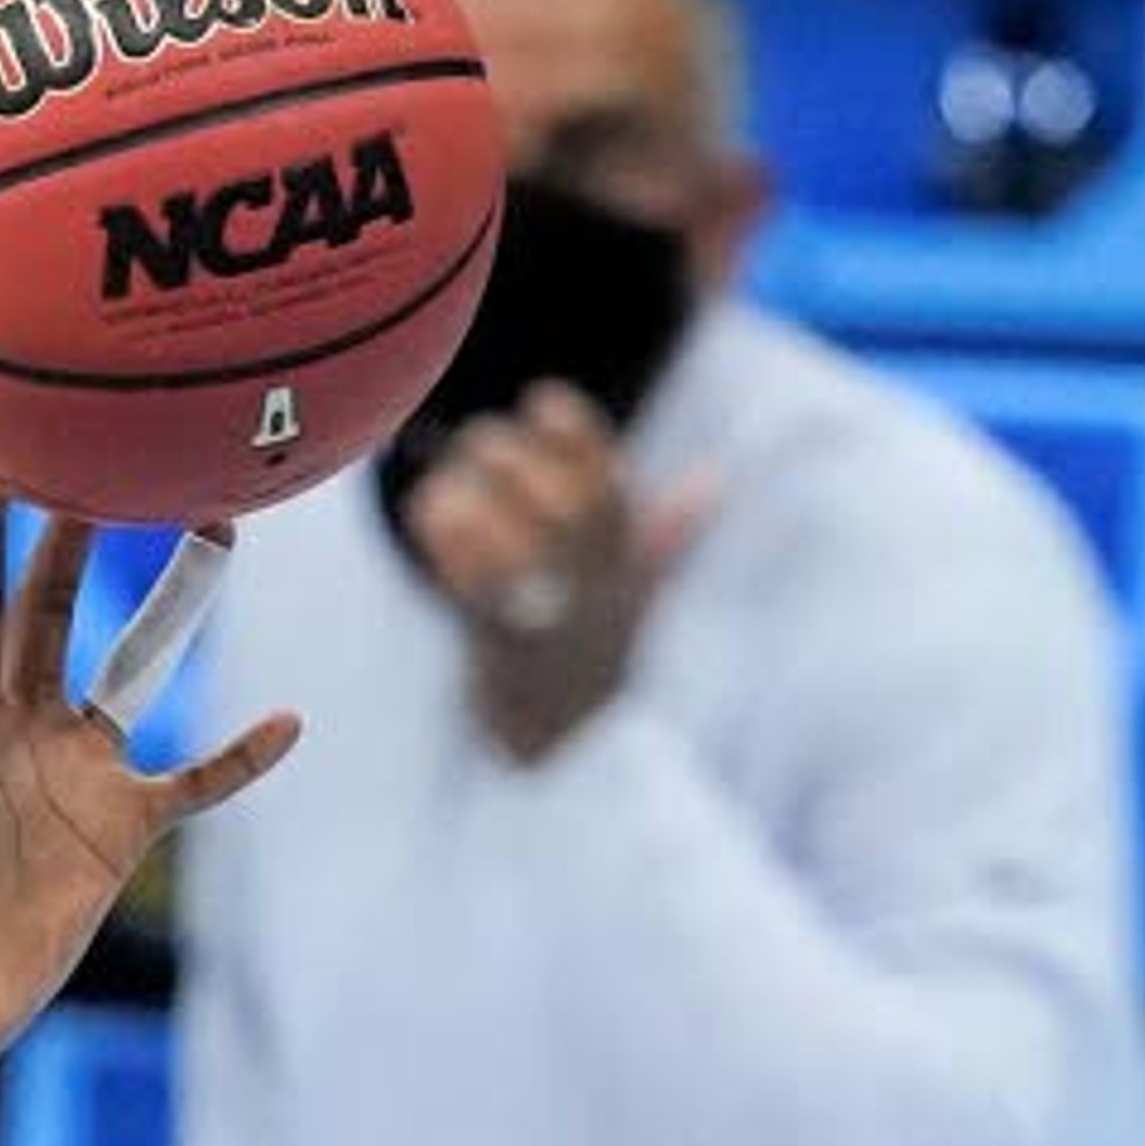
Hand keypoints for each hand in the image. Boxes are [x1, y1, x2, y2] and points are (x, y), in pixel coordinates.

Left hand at [0, 480, 296, 1071]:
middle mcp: (25, 728)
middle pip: (56, 610)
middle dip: (79, 534)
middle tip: (110, 451)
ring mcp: (78, 773)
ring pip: (136, 668)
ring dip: (174, 603)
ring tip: (218, 527)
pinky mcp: (120, 830)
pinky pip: (195, 782)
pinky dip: (240, 757)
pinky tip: (288, 722)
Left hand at [399, 386, 705, 762]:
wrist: (560, 743)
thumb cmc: (587, 653)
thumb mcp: (632, 593)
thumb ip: (666, 537)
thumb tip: (715, 482)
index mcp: (622, 563)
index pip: (610, 483)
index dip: (575, 433)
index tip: (539, 402)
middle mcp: (594, 590)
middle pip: (563, 509)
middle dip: (512, 460)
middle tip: (475, 440)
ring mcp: (552, 621)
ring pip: (516, 545)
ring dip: (471, 498)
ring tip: (446, 480)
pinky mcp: (503, 647)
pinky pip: (475, 587)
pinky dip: (447, 542)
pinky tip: (430, 511)